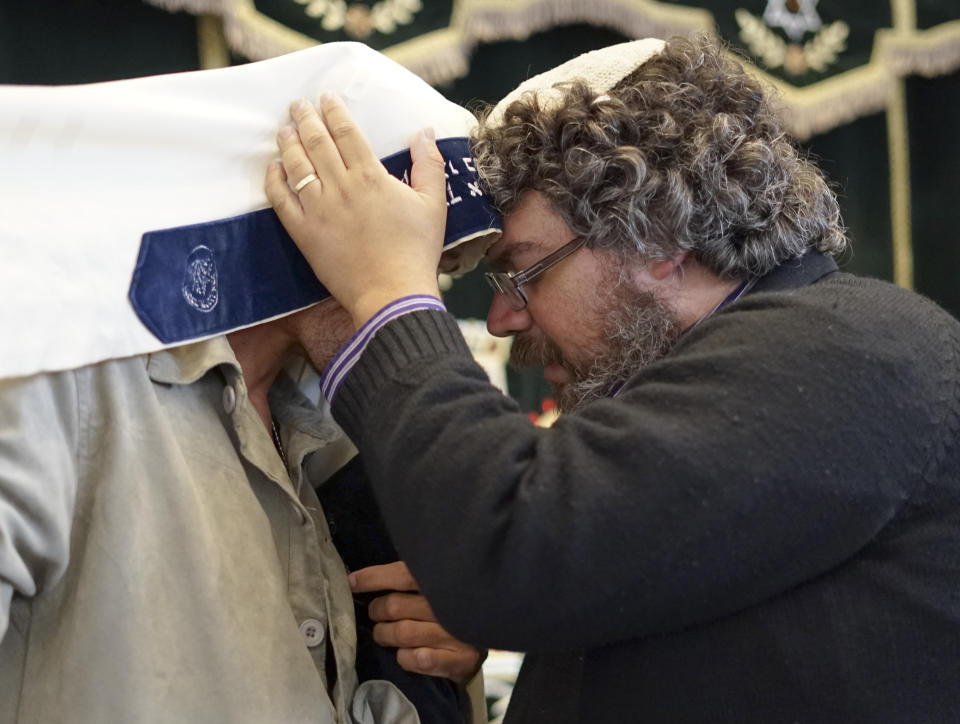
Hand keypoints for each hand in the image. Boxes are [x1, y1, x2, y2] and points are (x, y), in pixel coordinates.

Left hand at [264, 95, 447, 328]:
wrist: (392, 292)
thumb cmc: (416, 250)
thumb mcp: (434, 205)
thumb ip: (428, 165)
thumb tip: (425, 132)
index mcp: (370, 177)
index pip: (346, 133)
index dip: (334, 112)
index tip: (326, 98)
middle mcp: (340, 187)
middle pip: (317, 143)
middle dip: (305, 119)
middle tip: (298, 105)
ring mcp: (319, 210)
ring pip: (297, 167)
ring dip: (288, 144)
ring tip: (284, 130)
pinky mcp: (305, 234)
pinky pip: (282, 201)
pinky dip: (275, 181)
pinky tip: (274, 169)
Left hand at [350, 561, 484, 685]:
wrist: (486, 635)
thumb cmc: (449, 605)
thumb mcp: (434, 584)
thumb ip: (406, 578)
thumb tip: (356, 578)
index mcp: (444, 579)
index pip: (403, 574)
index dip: (374, 578)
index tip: (352, 582)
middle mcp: (451, 604)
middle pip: (395, 606)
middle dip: (378, 610)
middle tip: (377, 613)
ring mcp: (457, 633)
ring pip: (402, 633)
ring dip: (385, 635)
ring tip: (384, 634)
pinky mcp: (461, 660)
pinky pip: (417, 659)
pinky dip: (404, 657)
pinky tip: (405, 653)